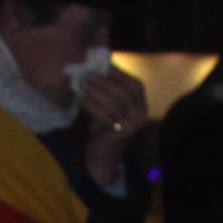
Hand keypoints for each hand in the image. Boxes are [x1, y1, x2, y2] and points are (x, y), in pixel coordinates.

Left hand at [73, 59, 152, 185]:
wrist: (102, 157)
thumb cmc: (104, 129)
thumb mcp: (107, 105)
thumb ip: (106, 90)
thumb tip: (96, 67)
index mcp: (141, 105)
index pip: (134, 84)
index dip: (119, 74)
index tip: (102, 66)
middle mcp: (141, 113)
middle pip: (125, 91)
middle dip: (105, 81)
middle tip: (88, 75)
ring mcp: (134, 124)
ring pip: (116, 101)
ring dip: (97, 90)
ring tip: (83, 84)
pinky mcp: (122, 132)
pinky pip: (106, 114)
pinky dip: (92, 105)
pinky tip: (81, 100)